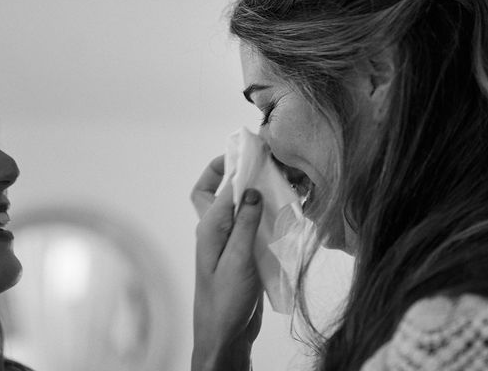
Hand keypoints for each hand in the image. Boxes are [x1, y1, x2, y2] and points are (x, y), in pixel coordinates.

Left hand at [190, 156, 263, 370]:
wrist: (225, 335)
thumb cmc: (226, 302)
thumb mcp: (238, 260)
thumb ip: (245, 224)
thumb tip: (251, 189)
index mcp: (209, 228)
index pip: (219, 186)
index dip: (235, 166)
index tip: (256, 151)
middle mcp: (215, 230)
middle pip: (212, 191)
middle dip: (226, 171)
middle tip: (254, 161)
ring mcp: (228, 242)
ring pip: (233, 206)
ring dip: (248, 192)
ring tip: (273, 180)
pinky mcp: (241, 252)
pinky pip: (248, 224)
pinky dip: (260, 213)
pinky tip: (278, 211)